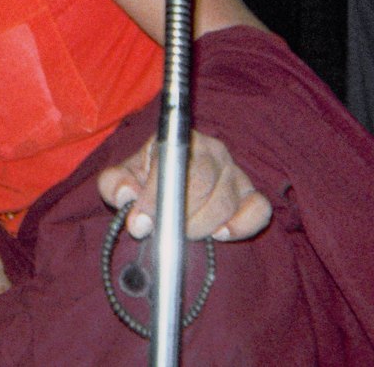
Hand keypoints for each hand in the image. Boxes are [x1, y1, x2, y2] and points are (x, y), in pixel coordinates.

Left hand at [97, 129, 271, 241]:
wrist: (168, 186)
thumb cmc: (145, 180)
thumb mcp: (122, 179)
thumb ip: (115, 184)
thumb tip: (127, 195)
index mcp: (176, 140)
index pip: (171, 165)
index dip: (156, 198)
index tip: (142, 223)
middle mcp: (210, 149)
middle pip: (202, 184)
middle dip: (178, 216)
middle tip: (164, 231)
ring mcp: (233, 170)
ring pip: (225, 202)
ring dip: (202, 226)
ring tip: (184, 231)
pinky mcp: (250, 192)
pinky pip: (258, 209)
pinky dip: (241, 225)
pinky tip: (220, 233)